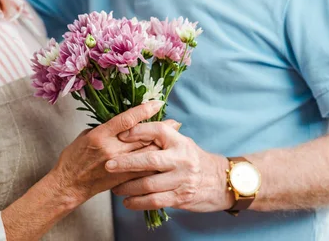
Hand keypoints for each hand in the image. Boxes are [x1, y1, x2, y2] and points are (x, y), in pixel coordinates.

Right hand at [51, 101, 170, 204]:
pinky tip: (165, 157)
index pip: (127, 120)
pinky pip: (144, 169)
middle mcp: (112, 149)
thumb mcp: (87, 134)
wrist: (69, 184)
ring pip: (146, 153)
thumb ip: (107, 128)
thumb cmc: (75, 156)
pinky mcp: (123, 178)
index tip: (157, 103)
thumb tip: (127, 122)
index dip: (144, 110)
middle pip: (142, 136)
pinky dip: (155, 162)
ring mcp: (119, 165)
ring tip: (175, 137)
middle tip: (175, 122)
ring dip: (162, 145)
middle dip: (161, 128)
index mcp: (100, 135)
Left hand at [107, 122, 233, 212]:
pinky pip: (155, 201)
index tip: (120, 134)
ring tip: (114, 187)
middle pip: (150, 160)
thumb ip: (161, 135)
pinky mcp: (180, 198)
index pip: (158, 130)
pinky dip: (138, 202)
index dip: (138, 131)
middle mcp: (182, 159)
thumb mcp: (181, 142)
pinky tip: (127, 202)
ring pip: (149, 184)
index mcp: (180, 141)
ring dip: (128, 187)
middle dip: (126, 162)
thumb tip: (131, 125)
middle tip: (108, 164)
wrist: (220, 181)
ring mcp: (182, 180)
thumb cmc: (192, 158)